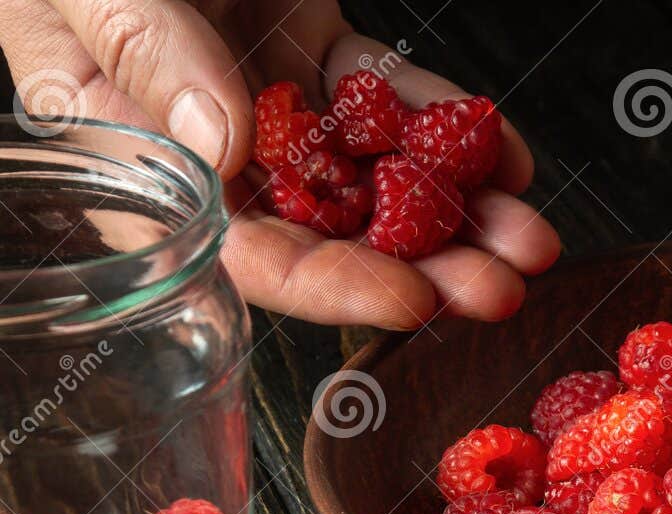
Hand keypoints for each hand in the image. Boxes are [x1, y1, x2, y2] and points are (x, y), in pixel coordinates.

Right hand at [0, 0, 559, 327]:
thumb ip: (147, 57)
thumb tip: (222, 147)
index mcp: (137, 161)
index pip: (244, 254)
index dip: (332, 286)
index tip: (410, 299)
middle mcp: (213, 149)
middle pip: (333, 233)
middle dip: (427, 267)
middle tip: (502, 287)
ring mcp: (270, 100)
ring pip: (377, 175)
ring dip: (459, 211)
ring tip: (529, 238)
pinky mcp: (314, 52)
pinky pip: (390, 98)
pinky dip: (448, 123)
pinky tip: (503, 152)